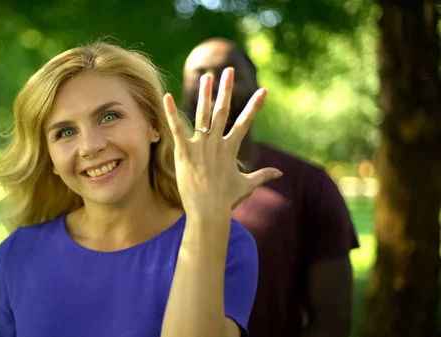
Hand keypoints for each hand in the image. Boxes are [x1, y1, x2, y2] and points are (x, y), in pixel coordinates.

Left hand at [163, 67, 282, 218]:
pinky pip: (176, 128)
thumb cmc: (227, 200)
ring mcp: (200, 146)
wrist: (208, 212)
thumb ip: (263, 176)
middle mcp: (216, 143)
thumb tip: (280, 173)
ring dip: (204, 94)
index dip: (255, 106)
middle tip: (227, 70)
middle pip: (222, 110)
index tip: (263, 90)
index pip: (246, 122)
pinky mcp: (183, 152)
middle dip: (226, 89)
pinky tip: (167, 97)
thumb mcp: (247, 185)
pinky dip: (171, 113)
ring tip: (206, 76)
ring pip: (201, 114)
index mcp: (231, 148)